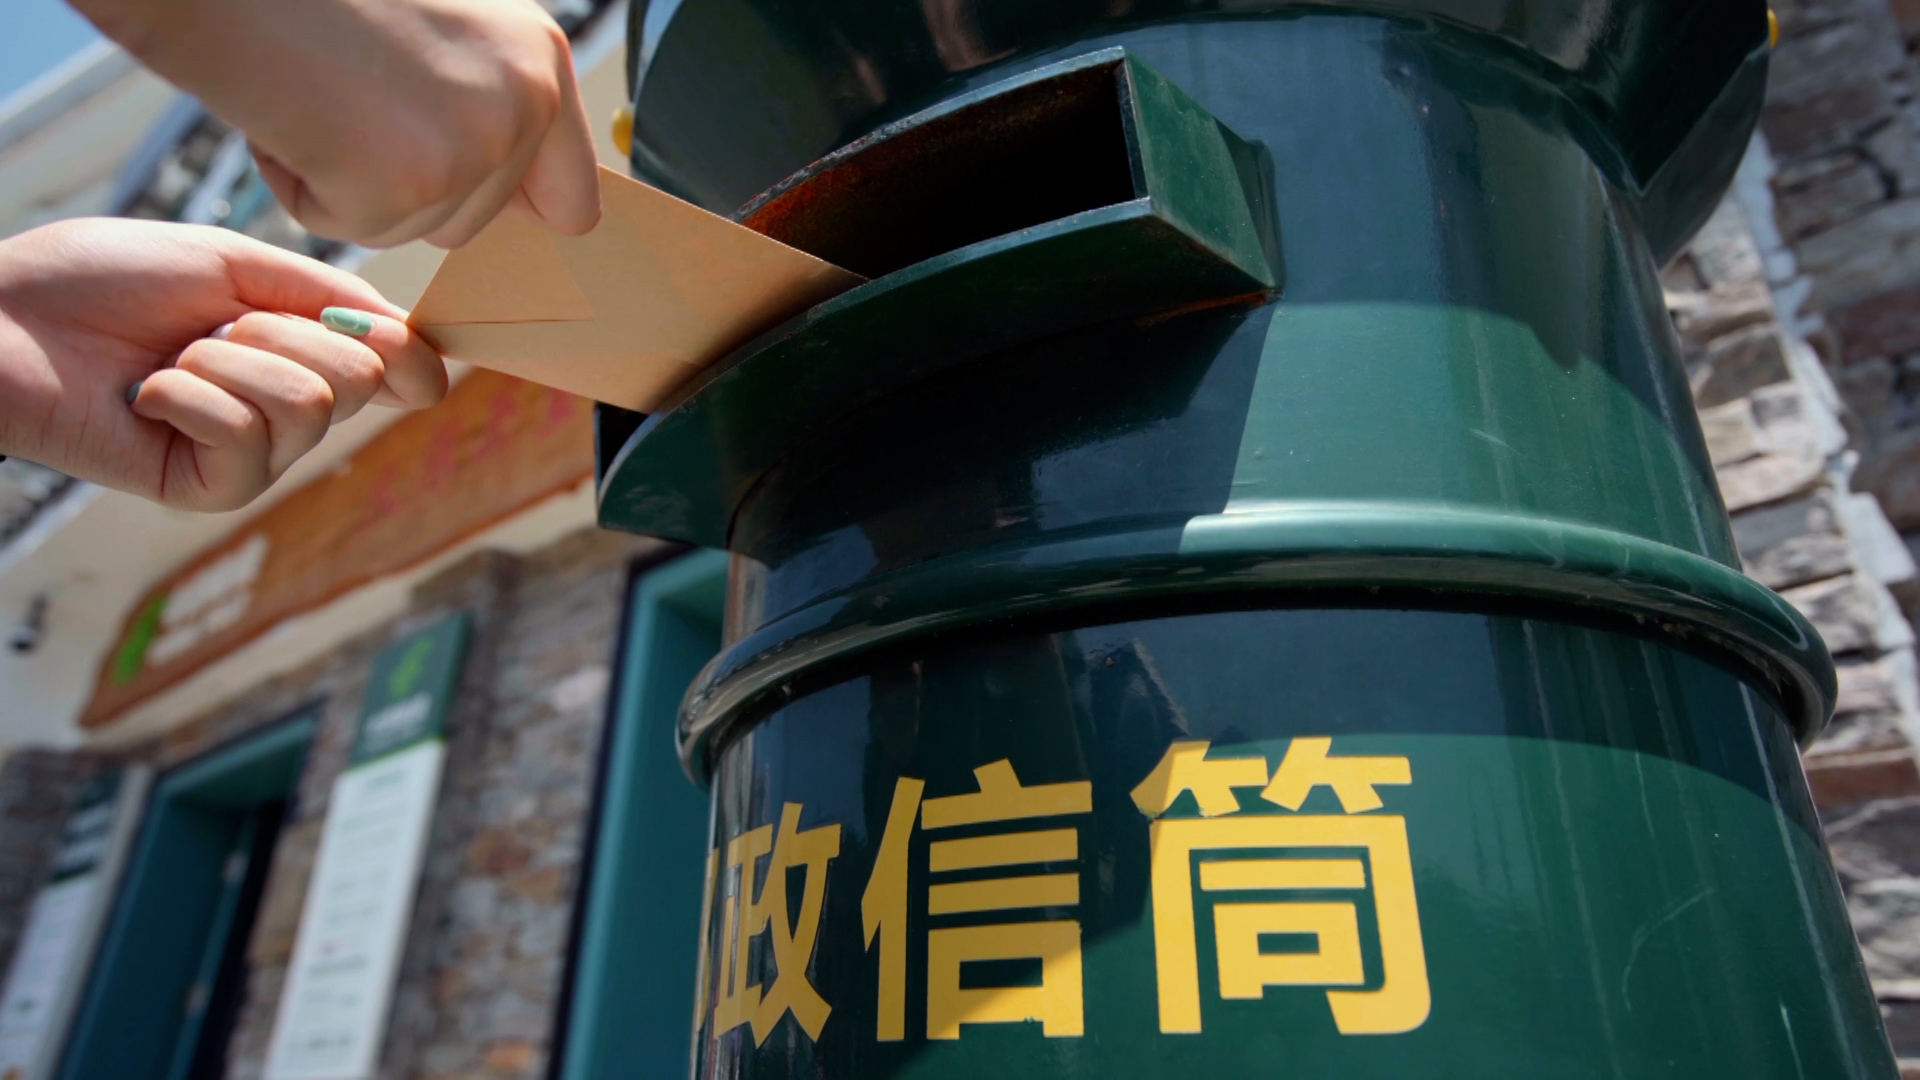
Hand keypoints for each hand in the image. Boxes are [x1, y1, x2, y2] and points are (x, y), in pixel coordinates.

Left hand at [0, 219, 446, 511]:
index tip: (387, 330)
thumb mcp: (232, 262)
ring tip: (170, 359)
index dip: (409, 351)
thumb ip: (327, 294)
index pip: (401, 371)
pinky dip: (189, 398)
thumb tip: (414, 336)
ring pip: (307, 406)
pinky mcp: (209, 490)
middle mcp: (287, 410)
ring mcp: (252, 456)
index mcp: (301, 352)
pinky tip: (147, 396)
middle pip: (360, 380)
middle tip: (211, 326)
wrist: (3, 317)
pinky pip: (246, 440)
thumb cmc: (101, 282)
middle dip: (282, 331)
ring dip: (225, 360)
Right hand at [76, 0, 601, 248]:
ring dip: (353, 184)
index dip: (513, 207)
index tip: (465, 192)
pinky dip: (305, 187)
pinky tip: (290, 115)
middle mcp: (525, 103)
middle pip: (474, 222)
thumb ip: (491, 100)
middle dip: (405, 186)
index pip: (573, 198)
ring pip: (414, 228)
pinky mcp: (407, 187)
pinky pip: (352, 226)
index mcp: (541, 58)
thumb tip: (516, 192)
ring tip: (319, 97)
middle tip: (347, 99)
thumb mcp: (443, 26)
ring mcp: (472, 148)